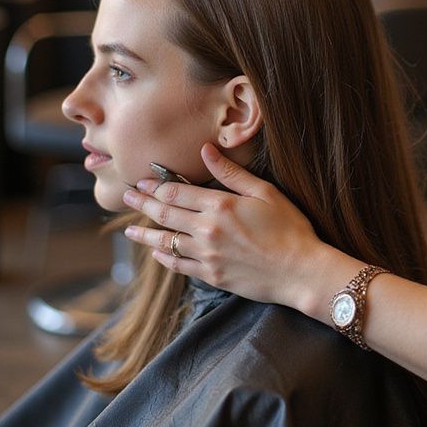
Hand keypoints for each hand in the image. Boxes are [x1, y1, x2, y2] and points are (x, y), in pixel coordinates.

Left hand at [122, 143, 323, 307]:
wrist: (299, 270)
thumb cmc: (289, 227)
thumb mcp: (265, 192)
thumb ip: (232, 173)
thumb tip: (206, 151)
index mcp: (220, 205)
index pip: (176, 192)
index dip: (155, 186)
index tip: (141, 182)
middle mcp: (207, 230)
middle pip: (165, 214)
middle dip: (143, 204)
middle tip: (127, 197)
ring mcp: (206, 255)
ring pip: (165, 242)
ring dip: (145, 235)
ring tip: (130, 231)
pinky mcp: (211, 276)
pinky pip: (179, 266)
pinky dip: (164, 259)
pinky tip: (157, 254)